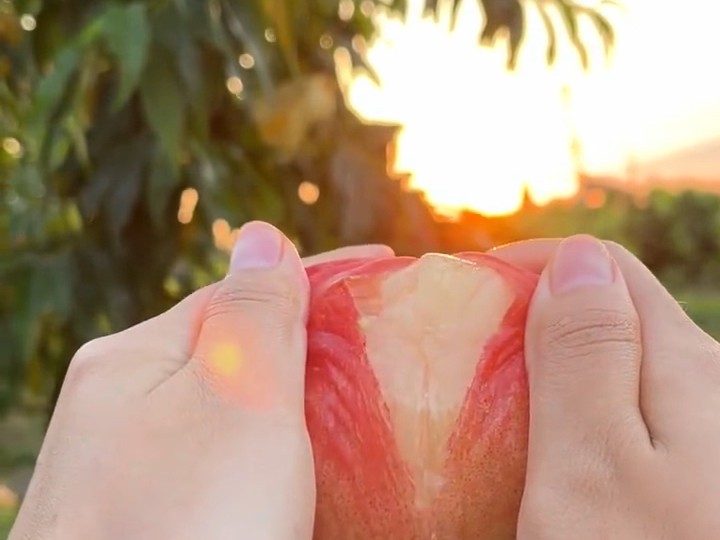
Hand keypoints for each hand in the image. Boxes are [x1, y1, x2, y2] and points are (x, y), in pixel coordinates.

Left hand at [9, 221, 392, 539]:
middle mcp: (122, 409)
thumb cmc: (187, 527)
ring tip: (362, 391)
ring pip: (234, 407)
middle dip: (310, 335)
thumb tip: (259, 235)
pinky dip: (275, 445)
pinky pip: (228, 459)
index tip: (387, 267)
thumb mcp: (235, 399)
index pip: (244, 292)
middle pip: (237, 348)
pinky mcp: (158, 519)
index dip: (320, 274)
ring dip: (295, 393)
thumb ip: (253, 312)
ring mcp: (135, 468)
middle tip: (385, 337)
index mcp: (133, 360)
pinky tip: (308, 457)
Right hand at [491, 235, 719, 538]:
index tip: (465, 287)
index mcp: (687, 367)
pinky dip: (575, 418)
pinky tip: (542, 452)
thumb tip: (576, 258)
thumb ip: (587, 354)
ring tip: (490, 400)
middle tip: (466, 351)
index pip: (601, 270)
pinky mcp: (692, 482)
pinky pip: (626, 423)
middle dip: (536, 315)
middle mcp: (709, 391)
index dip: (529, 264)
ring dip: (551, 369)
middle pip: (611, 316)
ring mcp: (703, 441)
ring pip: (617, 371)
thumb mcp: (593, 469)